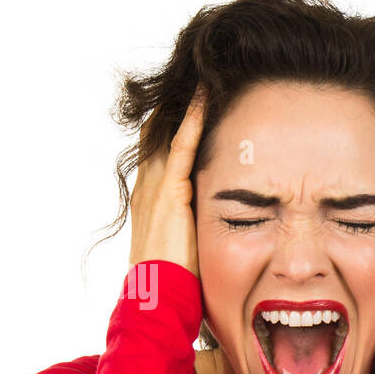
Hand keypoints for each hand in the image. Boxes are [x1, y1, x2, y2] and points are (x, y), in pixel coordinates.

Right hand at [129, 83, 207, 278]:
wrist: (160, 297)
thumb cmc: (177, 282)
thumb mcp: (186, 245)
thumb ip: (198, 226)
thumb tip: (226, 223)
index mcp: (150, 198)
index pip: (161, 150)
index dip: (174, 124)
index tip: (194, 101)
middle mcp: (148, 186)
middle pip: (160, 133)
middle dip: (177, 107)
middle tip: (200, 77)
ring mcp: (156, 186)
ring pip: (170, 132)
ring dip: (188, 105)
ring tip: (206, 76)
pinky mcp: (171, 192)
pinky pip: (183, 146)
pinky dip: (194, 120)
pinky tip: (207, 97)